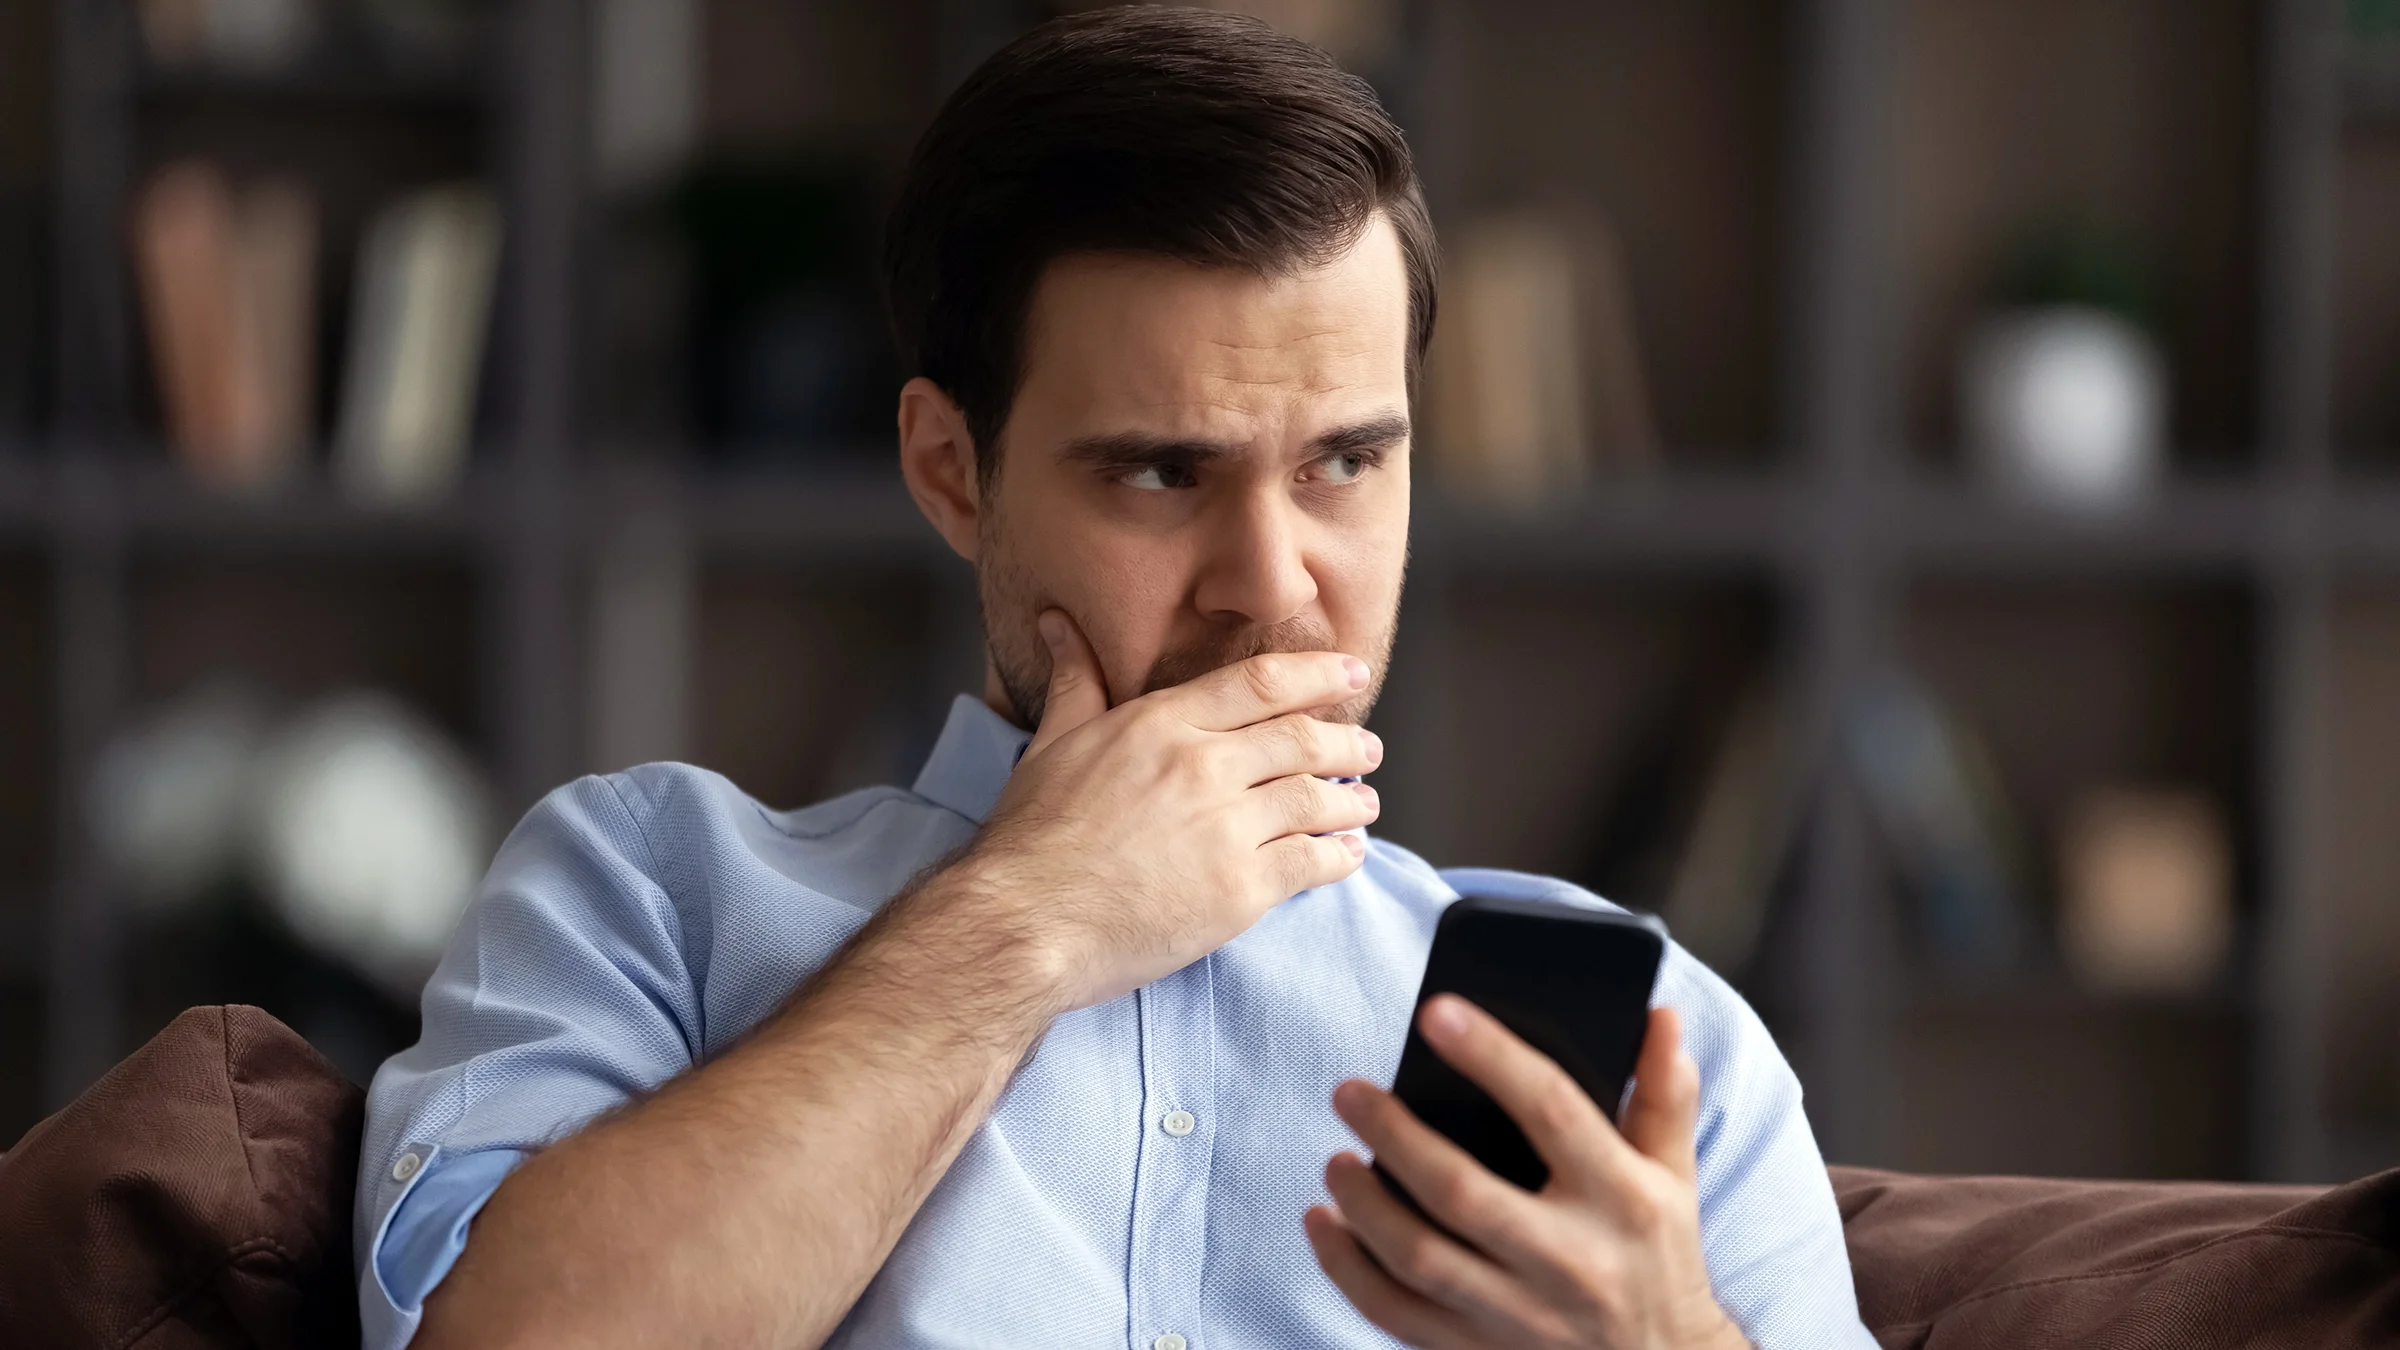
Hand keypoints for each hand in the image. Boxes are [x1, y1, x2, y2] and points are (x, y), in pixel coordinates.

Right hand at [934, 608, 1382, 1012]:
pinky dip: (1341, 855)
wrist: (1025, 922)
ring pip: (1317, 799)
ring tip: (1366, 803)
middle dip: (1347, 741)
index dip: (1317, 675)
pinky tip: (1348, 854)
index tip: (1351, 673)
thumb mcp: (1051, 744)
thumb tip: (1057, 624)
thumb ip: (1076, 683)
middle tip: (1368, 747)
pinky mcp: (1241, 891)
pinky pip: (1313, 862)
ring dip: (1352, 799)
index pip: (1262, 683)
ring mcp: (1227, 829)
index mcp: (1162, 724)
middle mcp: (1204, 767)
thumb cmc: (1030, 838)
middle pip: (1302, 739)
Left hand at [1305, 998, 1749, 1349]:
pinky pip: (1396, 1314)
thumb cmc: (1658, 1255)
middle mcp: (1572, 1260)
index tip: (1436, 1012)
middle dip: (1395, 1135)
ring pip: (1419, 1258)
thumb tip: (1660, 1017)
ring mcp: (1523, 1316)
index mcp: (1623, 1199)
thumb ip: (1663, 1097)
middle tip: (1350, 1092)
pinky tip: (1326, 1225)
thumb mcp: (1674, 1177)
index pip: (1552, 1109)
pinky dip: (1347, 1269)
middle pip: (1461, 1191)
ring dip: (1362, 1204)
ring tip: (1337, 1160)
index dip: (1492, 1055)